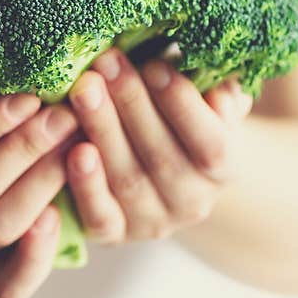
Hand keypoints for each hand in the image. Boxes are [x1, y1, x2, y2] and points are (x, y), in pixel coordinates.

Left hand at [66, 49, 252, 242]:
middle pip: (161, 156)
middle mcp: (193, 202)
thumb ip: (212, 87)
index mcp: (225, 168)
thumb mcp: (205, 100)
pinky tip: (72, 150)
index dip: (183, 105)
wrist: (159, 174)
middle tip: (105, 63)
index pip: (210, 142)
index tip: (154, 66)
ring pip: (128, 179)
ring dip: (103, 131)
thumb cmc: (179, 119)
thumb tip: (203, 65)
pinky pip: (101, 217)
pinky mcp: (116, 234)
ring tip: (83, 90)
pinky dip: (86, 185)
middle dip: (130, 103)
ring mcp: (154, 222)